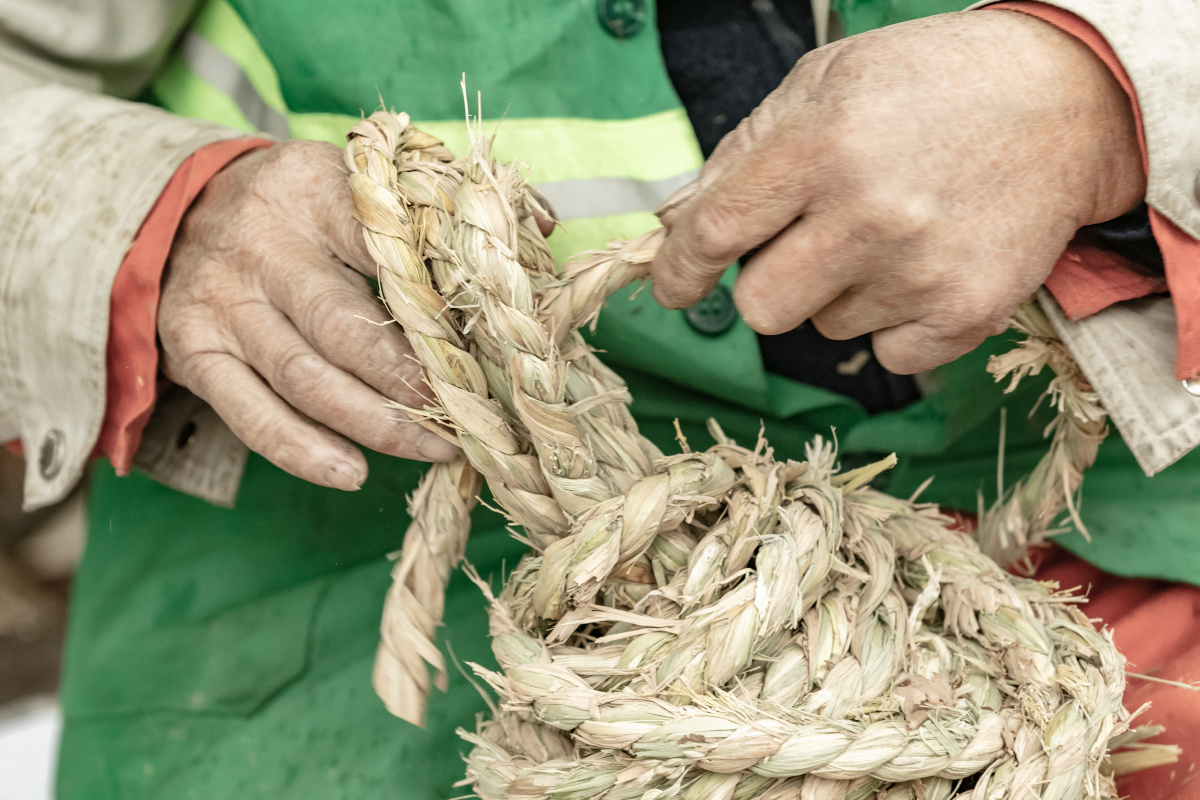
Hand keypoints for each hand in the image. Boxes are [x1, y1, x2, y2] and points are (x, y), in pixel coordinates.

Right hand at [159, 140, 458, 490]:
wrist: (184, 208)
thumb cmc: (305, 204)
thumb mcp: (364, 178)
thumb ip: (448, 198)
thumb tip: (540, 231)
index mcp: (314, 190)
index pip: (385, 248)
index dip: (440, 304)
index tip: (490, 344)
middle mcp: (261, 245)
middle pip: (344, 327)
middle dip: (413, 381)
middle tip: (470, 416)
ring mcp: (223, 302)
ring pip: (305, 378)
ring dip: (376, 425)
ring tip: (436, 450)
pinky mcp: (195, 350)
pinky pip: (249, 413)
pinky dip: (299, 450)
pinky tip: (348, 473)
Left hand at [651, 10, 1144, 373]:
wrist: (1069, 99)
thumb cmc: (932, 85)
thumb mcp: (827, 81)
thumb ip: (743, 153)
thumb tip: (676, 223)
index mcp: (821, 146)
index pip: (714, 233)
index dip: (679, 270)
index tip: (674, 287)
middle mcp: (868, 215)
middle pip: (760, 308)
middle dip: (770, 281)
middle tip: (812, 240)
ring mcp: (920, 271)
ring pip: (824, 328)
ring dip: (841, 292)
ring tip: (892, 232)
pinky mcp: (966, 313)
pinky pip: (885, 354)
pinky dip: (895, 322)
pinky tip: (926, 264)